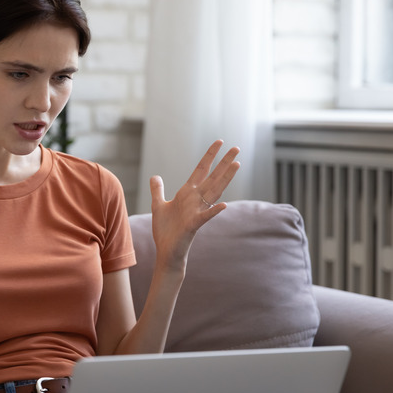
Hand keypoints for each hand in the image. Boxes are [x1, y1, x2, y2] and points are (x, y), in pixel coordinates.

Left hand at [149, 140, 239, 270]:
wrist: (167, 251)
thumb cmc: (165, 230)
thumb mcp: (158, 205)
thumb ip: (157, 190)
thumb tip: (155, 176)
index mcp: (187, 193)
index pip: (201, 170)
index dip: (209, 156)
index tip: (219, 141)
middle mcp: (195, 200)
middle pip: (212, 177)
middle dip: (224, 163)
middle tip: (237, 148)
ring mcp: (197, 211)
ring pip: (214, 192)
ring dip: (225, 178)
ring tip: (237, 164)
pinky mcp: (194, 225)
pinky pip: (206, 216)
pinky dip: (214, 210)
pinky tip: (224, 204)